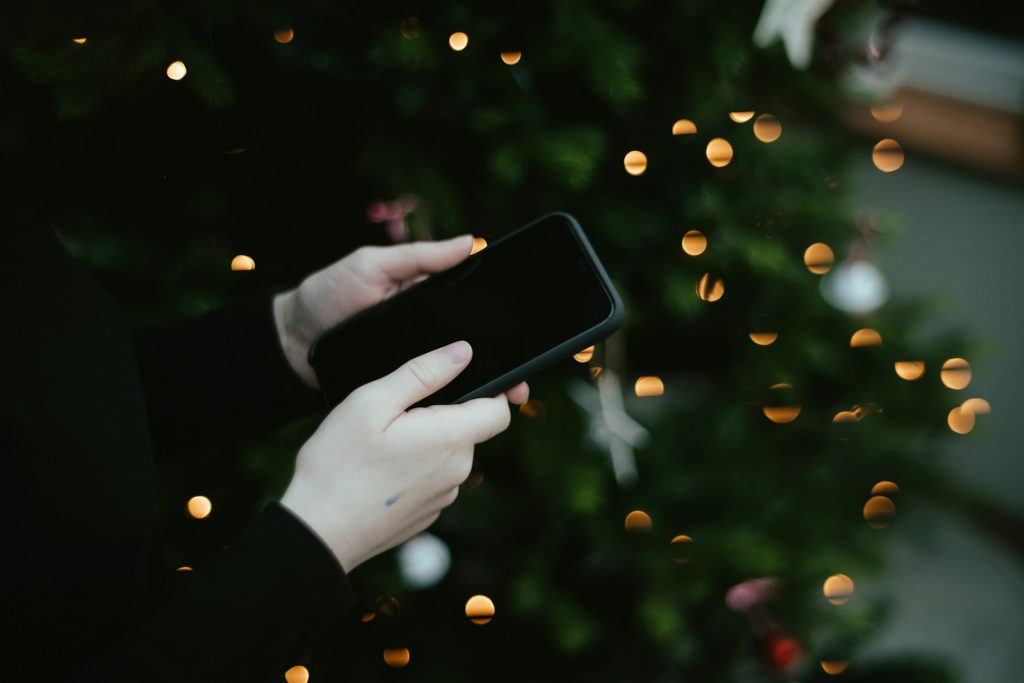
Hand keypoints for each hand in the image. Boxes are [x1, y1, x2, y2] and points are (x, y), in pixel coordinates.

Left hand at [273, 235, 528, 403]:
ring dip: (478, 392)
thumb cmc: (328, 293)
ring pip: (455, 381)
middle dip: (501, 367)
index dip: (502, 326)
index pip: (476, 312)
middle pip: (473, 352)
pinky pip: (427, 400)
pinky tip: (463, 418)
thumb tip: (471, 243)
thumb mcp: (373, 264)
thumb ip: (419, 257)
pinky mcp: (398, 391)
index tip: (528, 339)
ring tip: (501, 403)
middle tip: (521, 384)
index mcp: (429, 301)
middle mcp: (427, 336)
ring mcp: (414, 366)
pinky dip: (444, 409)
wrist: (288, 341)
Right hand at [280, 340, 510, 572]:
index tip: (465, 382)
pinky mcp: (426, 514)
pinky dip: (414, 469)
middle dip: (441, 414)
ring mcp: (443, 498)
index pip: (499, 411)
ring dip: (426, 443)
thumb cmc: (338, 464)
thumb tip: (462, 353)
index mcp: (450, 439)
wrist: (317, 530)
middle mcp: (456, 472)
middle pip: (469, 430)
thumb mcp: (372, 402)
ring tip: (380, 446)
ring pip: (448, 455)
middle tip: (394, 416)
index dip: (492, 392)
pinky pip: (431, 479)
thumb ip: (422, 373)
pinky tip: (379, 472)